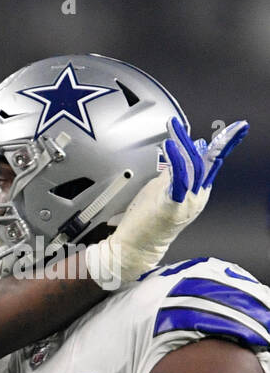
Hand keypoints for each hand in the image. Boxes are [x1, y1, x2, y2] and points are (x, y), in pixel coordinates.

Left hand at [84, 116, 247, 289]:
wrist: (134, 249)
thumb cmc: (145, 221)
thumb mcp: (164, 188)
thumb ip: (178, 169)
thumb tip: (194, 147)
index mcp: (197, 192)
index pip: (213, 163)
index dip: (225, 144)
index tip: (237, 127)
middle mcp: (197, 197)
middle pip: (209, 162)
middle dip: (218, 140)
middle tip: (219, 123)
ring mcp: (187, 202)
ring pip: (194, 166)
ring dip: (183, 143)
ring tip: (173, 128)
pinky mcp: (173, 206)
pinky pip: (179, 178)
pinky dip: (176, 159)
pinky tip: (169, 145)